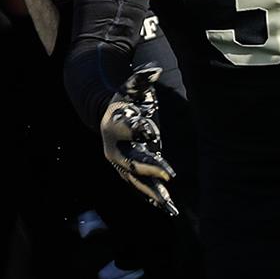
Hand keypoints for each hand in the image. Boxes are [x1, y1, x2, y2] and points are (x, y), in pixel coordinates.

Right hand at [98, 67, 178, 216]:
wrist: (109, 118)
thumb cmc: (125, 101)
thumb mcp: (131, 88)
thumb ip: (141, 79)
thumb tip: (154, 71)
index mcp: (114, 127)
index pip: (126, 129)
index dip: (138, 130)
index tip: (153, 132)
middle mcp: (114, 150)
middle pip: (131, 162)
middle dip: (150, 168)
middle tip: (170, 174)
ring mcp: (120, 164)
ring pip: (135, 180)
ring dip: (152, 191)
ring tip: (169, 203)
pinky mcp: (127, 172)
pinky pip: (139, 186)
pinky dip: (151, 196)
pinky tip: (167, 207)